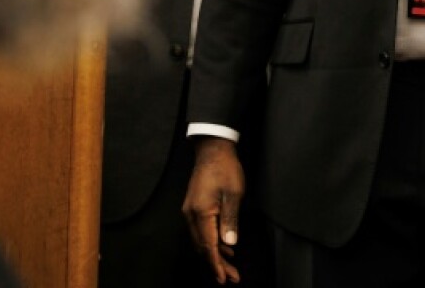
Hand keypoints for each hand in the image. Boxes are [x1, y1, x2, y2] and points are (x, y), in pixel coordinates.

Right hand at [183, 137, 244, 284]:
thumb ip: (230, 220)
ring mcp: (190, 211)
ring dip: (215, 254)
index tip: (224, 278)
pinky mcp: (194, 207)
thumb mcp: (234, 194)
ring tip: (230, 267)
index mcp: (201, 213)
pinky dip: (212, 242)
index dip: (217, 264)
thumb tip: (229, 243)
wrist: (212, 149)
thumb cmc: (225, 168)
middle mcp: (191, 215)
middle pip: (203, 247)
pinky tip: (224, 246)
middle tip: (232, 278)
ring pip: (201, 240)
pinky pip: (202, 231)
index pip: (208, 246)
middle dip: (217, 264)